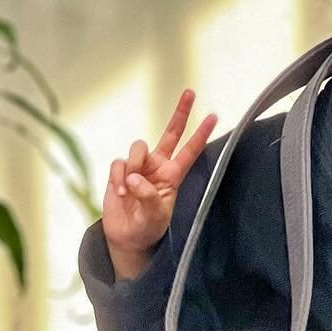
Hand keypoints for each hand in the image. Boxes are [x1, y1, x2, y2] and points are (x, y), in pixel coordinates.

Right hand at [102, 90, 216, 276]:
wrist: (127, 237)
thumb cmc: (147, 227)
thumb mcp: (155, 215)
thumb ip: (148, 195)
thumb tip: (135, 177)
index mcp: (172, 175)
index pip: (190, 151)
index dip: (201, 134)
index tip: (213, 116)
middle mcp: (157, 166)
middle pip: (170, 133)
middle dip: (180, 113)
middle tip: (190, 93)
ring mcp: (138, 167)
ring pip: (137, 148)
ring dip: (134, 165)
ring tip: (129, 190)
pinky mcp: (120, 171)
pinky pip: (119, 164)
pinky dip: (118, 178)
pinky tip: (120, 193)